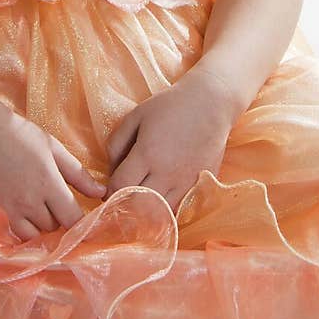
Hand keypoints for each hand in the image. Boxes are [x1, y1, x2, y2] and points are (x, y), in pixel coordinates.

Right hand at [0, 93, 106, 241]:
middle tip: (59, 202)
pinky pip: (16, 234)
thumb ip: (77, 173)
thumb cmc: (18, 134)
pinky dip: (25, 229)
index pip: (73, 220)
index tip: (87, 220)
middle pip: (55, 228)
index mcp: (48, 183)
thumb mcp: (52, 147)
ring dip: (43, 226)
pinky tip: (26, 215)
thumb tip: (101, 193)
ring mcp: (10, 209)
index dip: (83, 224)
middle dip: (61, 219)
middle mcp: (30, 202)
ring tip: (42, 207)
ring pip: (36, 234)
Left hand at [103, 65, 239, 212]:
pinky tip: (160, 200)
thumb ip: (116, 144)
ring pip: (160, 214)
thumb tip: (110, 173)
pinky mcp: (200, 186)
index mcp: (147, 154)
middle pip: (138, 207)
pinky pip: (178, 209)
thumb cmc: (169, 106)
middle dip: (125, 207)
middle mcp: (166, 173)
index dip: (109, 192)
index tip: (107, 190)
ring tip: (139, 203)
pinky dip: (166, 210)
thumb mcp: (135, 116)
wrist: (210, 104)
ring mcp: (185, 183)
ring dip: (146, 213)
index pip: (120, 187)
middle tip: (120, 201)